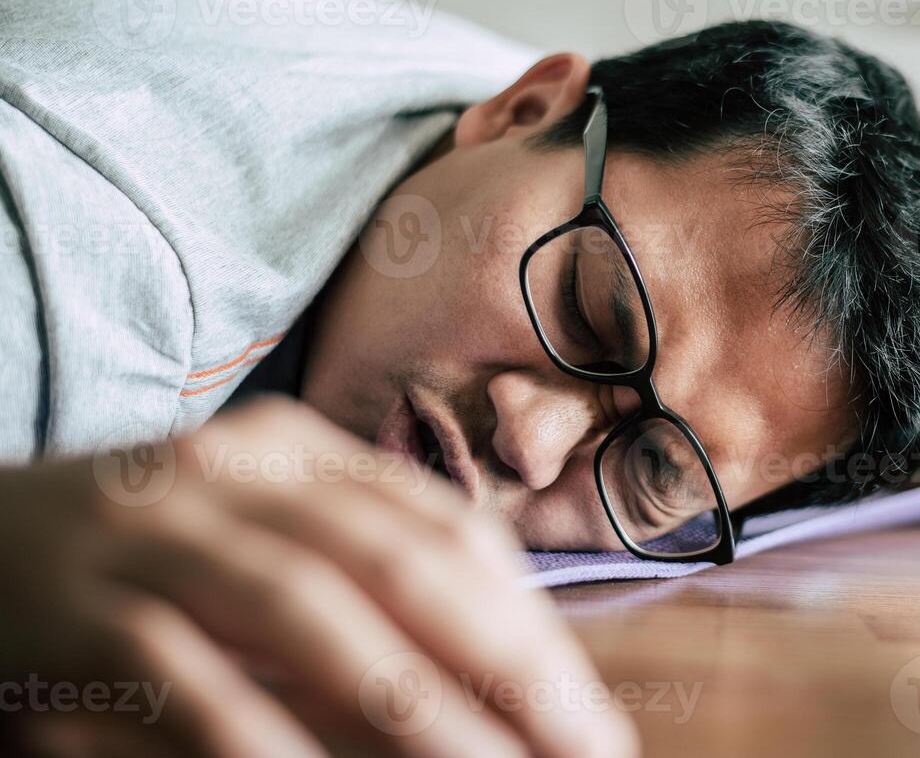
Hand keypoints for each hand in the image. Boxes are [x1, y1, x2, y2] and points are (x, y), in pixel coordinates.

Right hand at [0, 396, 638, 757]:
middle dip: (503, 660)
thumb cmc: (145, 554)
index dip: (528, 619)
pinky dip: (261, 732)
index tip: (584, 706)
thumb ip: (363, 572)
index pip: (444, 526)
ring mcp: (155, 528)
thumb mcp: (260, 535)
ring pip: (309, 608)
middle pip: (400, 560)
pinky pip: (185, 674)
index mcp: (299, 449)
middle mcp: (237, 470)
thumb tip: (505, 660)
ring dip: (411, 703)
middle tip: (580, 749)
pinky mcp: (79, 603)